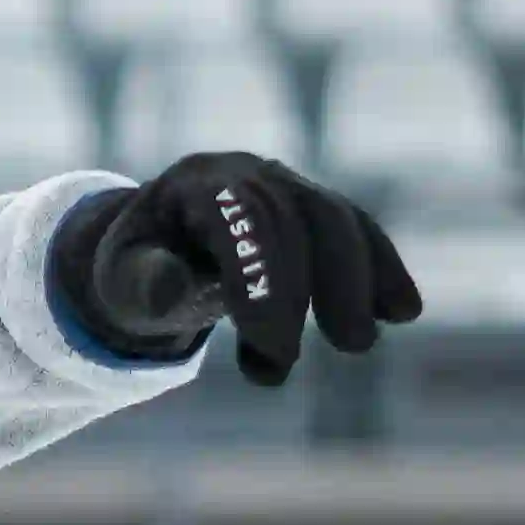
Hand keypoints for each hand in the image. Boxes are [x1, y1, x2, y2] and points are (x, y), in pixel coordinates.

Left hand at [53, 154, 423, 387]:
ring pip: (333, 217)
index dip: (266, 281)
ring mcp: (284, 184)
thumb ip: (144, 284)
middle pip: (297, 215)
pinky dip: (381, 267)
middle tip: (339, 350)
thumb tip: (167, 291)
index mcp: (193, 185)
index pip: (241, 219)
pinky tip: (402, 312)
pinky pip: (355, 228)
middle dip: (321, 285)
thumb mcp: (121, 281)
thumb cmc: (138, 268)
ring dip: (360, 278)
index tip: (277, 351)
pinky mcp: (313, 208)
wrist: (155, 244)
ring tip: (360, 343)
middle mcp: (244, 173)